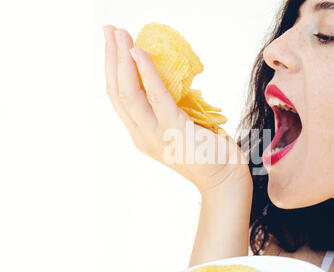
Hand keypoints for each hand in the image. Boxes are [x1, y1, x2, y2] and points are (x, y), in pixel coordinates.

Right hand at [103, 25, 251, 192]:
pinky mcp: (174, 130)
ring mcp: (155, 135)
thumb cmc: (208, 152)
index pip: (119, 98)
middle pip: (116, 92)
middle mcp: (142, 136)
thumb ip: (170, 108)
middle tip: (108, 29)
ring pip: (128, 93)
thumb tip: (170, 79)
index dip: (112, 70)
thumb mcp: (181, 126)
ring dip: (121, 60)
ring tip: (119, 33)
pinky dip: (145, 71)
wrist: (225, 180)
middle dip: (110, 58)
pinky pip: (155, 96)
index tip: (112, 44)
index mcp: (142, 134)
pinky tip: (138, 52)